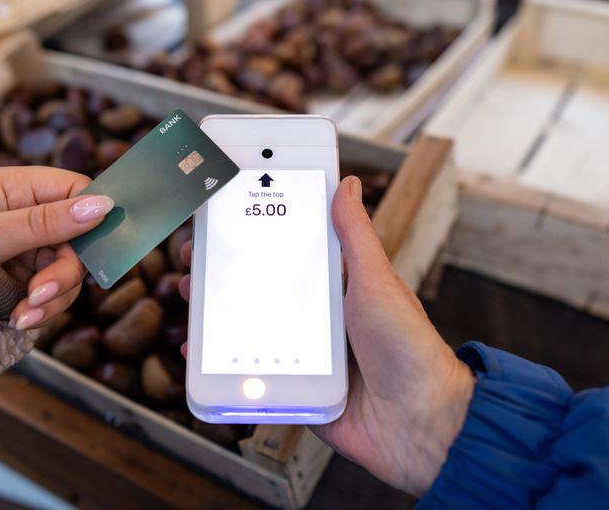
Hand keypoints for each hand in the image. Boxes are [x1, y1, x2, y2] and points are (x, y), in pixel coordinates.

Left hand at [0, 166, 113, 329]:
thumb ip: (46, 221)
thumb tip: (101, 206)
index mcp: (30, 189)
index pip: (80, 193)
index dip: (95, 216)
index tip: (97, 245)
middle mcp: (39, 218)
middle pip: (80, 243)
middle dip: (64, 274)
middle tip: (41, 295)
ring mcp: (35, 250)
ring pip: (69, 275)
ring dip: (52, 299)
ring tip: (23, 317)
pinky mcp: (30, 277)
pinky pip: (51, 295)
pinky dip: (39, 310)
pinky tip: (19, 319)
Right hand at [177, 176, 473, 496]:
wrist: (420, 422)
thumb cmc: (407, 346)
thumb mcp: (375, 280)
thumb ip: (355, 236)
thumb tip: (346, 185)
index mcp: (335, 289)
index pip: (286, 256)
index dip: (253, 239)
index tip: (222, 222)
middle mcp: (316, 320)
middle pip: (259, 291)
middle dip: (223, 275)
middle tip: (194, 259)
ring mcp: (303, 356)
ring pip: (248, 331)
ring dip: (215, 316)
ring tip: (189, 298)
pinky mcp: (296, 389)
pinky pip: (251, 375)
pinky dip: (222, 366)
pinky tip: (198, 354)